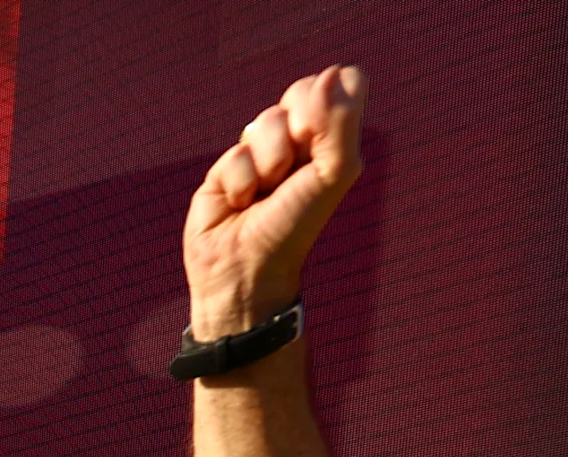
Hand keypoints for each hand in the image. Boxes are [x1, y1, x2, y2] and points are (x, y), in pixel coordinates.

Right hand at [183, 65, 366, 337]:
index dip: (327, 101)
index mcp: (335, 140)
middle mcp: (301, 142)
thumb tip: (331, 73)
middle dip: (295, 133)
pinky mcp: (227, 169)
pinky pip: (234, 153)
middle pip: (299, 93)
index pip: (340, 82)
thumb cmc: (296, 229)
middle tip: (293, 173)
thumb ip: (339, 123)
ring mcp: (262, 153)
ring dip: (267, 165)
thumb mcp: (331, 175)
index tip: (320, 141)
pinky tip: (240, 205)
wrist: (245, 271)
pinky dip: (239, 183)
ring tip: (264, 197)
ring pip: (264, 122)